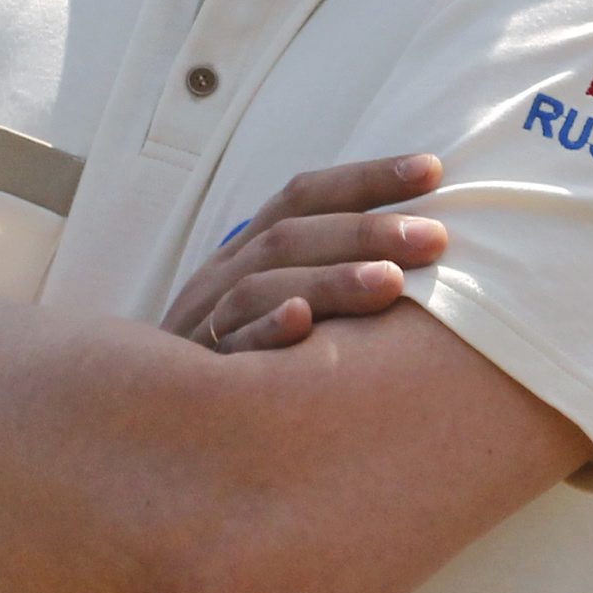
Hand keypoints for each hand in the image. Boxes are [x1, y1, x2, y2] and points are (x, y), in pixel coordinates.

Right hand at [157, 155, 448, 352]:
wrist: (158, 423)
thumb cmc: (246, 358)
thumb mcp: (274, 301)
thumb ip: (327, 269)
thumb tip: (421, 243)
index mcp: (246, 250)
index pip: (304, 196)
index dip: (367, 177)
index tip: (434, 170)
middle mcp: (224, 277)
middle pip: (291, 237)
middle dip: (366, 231)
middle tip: (434, 238)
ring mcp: (207, 324)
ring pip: (263, 286)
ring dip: (329, 279)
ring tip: (391, 283)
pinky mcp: (200, 378)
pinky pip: (231, 350)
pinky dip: (266, 331)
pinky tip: (303, 323)